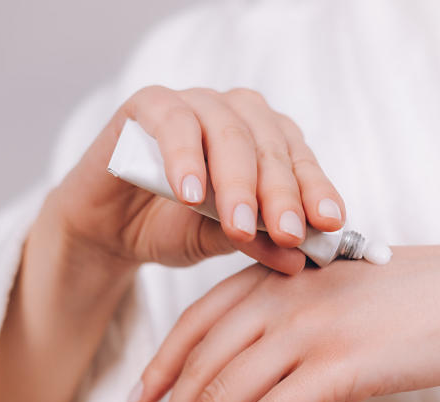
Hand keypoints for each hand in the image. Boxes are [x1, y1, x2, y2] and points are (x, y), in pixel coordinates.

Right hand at [39, 85, 346, 275]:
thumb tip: (301, 259)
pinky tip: (191, 195)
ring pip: (228, 130)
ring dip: (237, 181)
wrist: (109, 229)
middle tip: (289, 234)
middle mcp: (235, 114)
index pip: (300, 160)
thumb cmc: (172, 227)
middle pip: (269, 145)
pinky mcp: (148, 104)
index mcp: (265, 140)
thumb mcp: (220, 242)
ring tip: (239, 226)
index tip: (329, 224)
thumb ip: (259, 242)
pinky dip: (184, 158)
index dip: (316, 190)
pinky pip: (173, 121)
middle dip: (281, 194)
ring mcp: (194, 103)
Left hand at [133, 242, 439, 401]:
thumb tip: (269, 364)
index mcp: (285, 272)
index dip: (164, 363)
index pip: (201, 319)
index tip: (142, 399)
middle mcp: (287, 294)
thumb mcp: (349, 292)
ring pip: (223, 394)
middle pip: (203, 363)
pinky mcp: (341, 367)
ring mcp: (312, 329)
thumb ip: (302, 314)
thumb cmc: (432, 296)